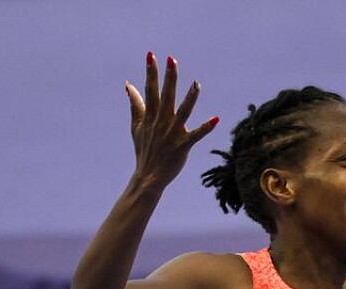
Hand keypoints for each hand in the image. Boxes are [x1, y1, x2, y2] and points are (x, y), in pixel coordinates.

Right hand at [125, 53, 218, 189]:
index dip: (151, 73)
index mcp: (151, 116)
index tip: (151, 56)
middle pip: (166, 96)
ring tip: (196, 83)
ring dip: (190, 98)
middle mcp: (161, 122)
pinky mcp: (183, 146)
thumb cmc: (144, 150)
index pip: (150, 90)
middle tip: (172, 60)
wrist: (148, 176)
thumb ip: (135, 105)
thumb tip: (129, 85)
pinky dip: (206, 127)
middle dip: (169, 78)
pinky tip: (216, 119)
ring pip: (183, 112)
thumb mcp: (137, 126)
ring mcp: (172, 134)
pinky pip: (196, 135)